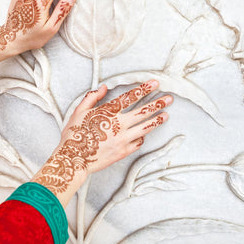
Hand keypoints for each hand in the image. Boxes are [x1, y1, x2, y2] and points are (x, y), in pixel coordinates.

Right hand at [32, 80, 172, 204]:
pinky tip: (145, 133)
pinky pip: (138, 142)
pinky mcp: (123, 151)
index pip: (130, 97)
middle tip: (169, 98)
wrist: (74, 159)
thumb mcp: (79, 111)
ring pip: (145, 127)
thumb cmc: (74, 135)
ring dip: (157, 120)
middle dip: (158, 103)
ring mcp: (123, 139)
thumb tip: (103, 88)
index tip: (154, 84)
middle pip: (143, 112)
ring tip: (166, 115)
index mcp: (108, 112)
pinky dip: (142, 137)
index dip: (143, 89)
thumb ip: (92, 97)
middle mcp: (119, 125)